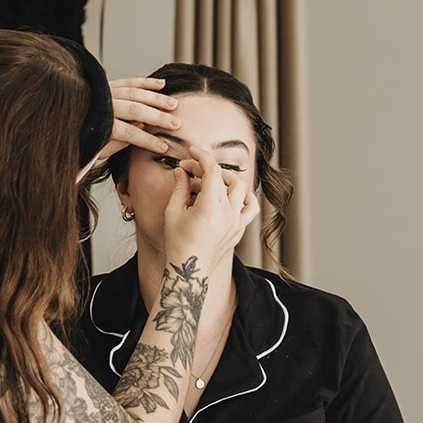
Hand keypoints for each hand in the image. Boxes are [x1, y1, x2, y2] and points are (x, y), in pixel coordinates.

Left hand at [77, 78, 180, 179]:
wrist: (59, 115)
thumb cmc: (76, 138)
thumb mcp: (92, 149)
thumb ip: (114, 144)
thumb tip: (136, 136)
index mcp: (99, 123)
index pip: (128, 132)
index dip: (147, 141)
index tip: (164, 148)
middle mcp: (103, 104)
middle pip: (135, 109)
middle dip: (158, 117)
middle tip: (176, 124)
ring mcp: (105, 91)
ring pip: (135, 93)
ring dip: (156, 98)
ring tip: (174, 105)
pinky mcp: (106, 84)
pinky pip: (128, 81)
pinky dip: (145, 82)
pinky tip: (162, 84)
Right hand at [162, 146, 258, 271]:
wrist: (189, 271)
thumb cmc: (178, 244)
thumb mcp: (173, 212)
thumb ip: (179, 188)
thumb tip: (181, 172)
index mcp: (210, 207)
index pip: (212, 171)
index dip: (202, 156)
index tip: (193, 151)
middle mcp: (227, 213)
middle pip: (225, 177)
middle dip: (208, 169)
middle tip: (192, 171)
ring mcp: (236, 222)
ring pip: (241, 189)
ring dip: (227, 180)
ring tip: (211, 182)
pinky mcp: (239, 230)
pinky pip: (249, 208)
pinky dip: (244, 197)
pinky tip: (232, 196)